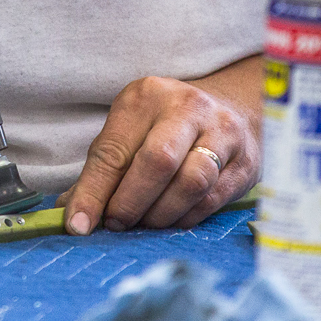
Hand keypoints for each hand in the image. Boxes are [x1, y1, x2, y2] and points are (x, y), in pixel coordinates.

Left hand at [57, 61, 261, 232]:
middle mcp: (186, 107)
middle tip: (116, 225)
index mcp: (145, 96)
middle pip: (156, 161)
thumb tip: (74, 218)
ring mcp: (222, 131)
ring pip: (191, 182)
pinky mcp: (245, 161)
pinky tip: (170, 221)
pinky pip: (212, 199)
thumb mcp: (128, 132)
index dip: (93, 192)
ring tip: (144, 223)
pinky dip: (185, 218)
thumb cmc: (164, 126)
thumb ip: (101, 172)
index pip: (113, 149)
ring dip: (160, 214)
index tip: (79, 225)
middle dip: (130, 203)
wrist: (229, 108)